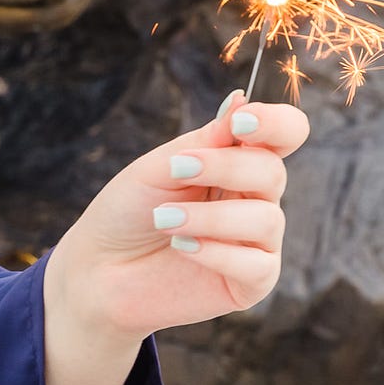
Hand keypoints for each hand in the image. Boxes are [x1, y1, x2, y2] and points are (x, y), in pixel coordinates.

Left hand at [45, 91, 309, 344]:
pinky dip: (217, 252)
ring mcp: (257, 243)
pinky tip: (181, 247)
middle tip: (177, 170)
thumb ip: (203, 142)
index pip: (286, 133)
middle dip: (225, 167)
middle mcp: (256, 200)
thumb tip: (240, 99)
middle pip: (272, 172)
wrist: (97, 271)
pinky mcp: (251, 285)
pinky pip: (258, 266)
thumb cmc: (127, 213)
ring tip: (164, 220)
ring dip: (210, 217)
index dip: (274, 123)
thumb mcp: (159, 169)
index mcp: (239, 162)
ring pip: (266, 219)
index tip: (239, 124)